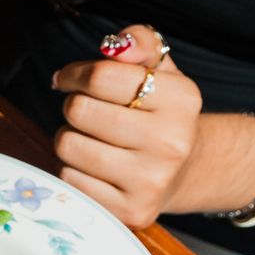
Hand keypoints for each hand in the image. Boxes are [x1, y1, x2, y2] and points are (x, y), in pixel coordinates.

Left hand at [50, 25, 203, 229]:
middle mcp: (171, 142)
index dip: (75, 73)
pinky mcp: (130, 211)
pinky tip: (95, 166)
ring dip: (70, 138)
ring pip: (68, 146)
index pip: (102, 77)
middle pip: (79, 111)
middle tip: (86, 111)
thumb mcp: (161, 71)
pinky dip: (72, 169)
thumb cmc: (160, 114)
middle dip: (75, 106)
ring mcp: (151, 181)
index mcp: (181, 99)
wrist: (186, 171)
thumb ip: (140, 43)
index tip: (69, 78)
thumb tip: (115, 45)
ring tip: (92, 139)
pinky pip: (69, 180)